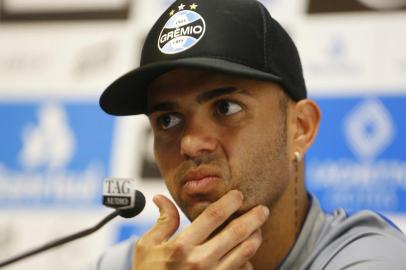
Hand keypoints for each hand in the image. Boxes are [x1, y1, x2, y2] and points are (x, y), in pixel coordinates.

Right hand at [132, 190, 268, 269]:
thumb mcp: (147, 246)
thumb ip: (162, 221)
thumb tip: (161, 197)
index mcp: (182, 247)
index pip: (213, 216)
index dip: (230, 202)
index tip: (238, 195)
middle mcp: (200, 262)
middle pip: (236, 233)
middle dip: (254, 218)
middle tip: (263, 209)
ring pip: (245, 253)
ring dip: (255, 238)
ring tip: (258, 229)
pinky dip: (247, 262)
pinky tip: (246, 255)